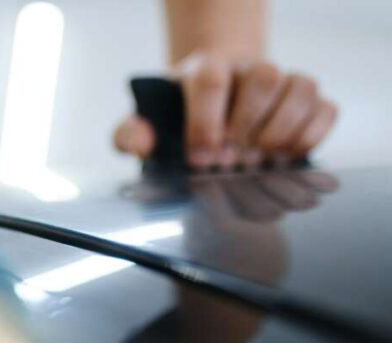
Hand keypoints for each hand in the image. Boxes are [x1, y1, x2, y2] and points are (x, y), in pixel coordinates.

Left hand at [115, 52, 336, 169]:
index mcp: (206, 68)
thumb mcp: (149, 124)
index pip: (212, 79)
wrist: (213, 102)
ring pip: (300, 86)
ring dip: (281, 128)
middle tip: (230, 159)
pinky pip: (325, 106)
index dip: (206, 121)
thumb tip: (138, 141)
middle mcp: (249, 67)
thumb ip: (132, 133)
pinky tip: (286, 155)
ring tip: (259, 157)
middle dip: (247, 124)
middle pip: (264, 77)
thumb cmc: (179, 118)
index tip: (199, 155)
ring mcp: (283, 80)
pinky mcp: (307, 100)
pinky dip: (312, 133)